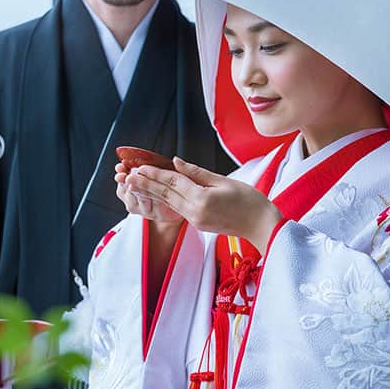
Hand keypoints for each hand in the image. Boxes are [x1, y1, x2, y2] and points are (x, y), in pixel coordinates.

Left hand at [123, 157, 282, 251]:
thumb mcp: (224, 181)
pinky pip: (177, 210)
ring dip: (151, 193)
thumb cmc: (250, 201)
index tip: (141, 167)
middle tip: (128, 176)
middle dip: (146, 184)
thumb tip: (176, 162)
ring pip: (168, 203)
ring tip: (134, 186)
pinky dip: (164, 201)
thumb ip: (197, 173)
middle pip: (166, 194)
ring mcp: (196, 220)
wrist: (262, 226)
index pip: (173, 182)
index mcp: (203, 198)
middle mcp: (195, 211)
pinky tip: (155, 194)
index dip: (156, 173)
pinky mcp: (198, 224)